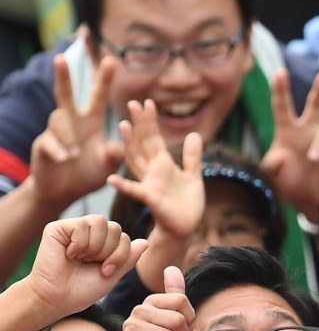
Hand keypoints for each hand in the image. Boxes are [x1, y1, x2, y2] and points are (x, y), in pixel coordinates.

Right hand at [20, 215, 147, 315]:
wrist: (57, 299)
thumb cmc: (82, 290)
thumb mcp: (113, 275)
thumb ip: (128, 258)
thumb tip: (146, 242)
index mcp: (103, 244)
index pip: (124, 237)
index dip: (120, 255)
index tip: (105, 271)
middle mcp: (89, 234)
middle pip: (115, 227)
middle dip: (109, 251)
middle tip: (92, 264)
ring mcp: (74, 229)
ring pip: (101, 221)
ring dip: (95, 246)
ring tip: (81, 258)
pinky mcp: (57, 228)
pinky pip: (81, 224)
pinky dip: (80, 243)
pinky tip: (69, 254)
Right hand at [28, 54, 122, 210]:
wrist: (65, 192)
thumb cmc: (89, 174)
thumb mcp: (108, 166)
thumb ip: (114, 156)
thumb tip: (116, 145)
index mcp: (91, 123)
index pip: (98, 98)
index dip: (104, 80)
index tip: (112, 61)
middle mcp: (72, 123)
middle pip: (65, 95)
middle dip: (63, 76)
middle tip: (61, 57)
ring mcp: (56, 133)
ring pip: (58, 122)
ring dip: (68, 136)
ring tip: (76, 154)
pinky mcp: (43, 146)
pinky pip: (49, 143)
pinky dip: (59, 150)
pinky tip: (66, 158)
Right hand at [108, 100, 205, 239]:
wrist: (185, 227)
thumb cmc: (186, 203)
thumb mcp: (193, 175)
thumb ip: (191, 156)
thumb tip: (194, 134)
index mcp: (162, 164)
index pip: (154, 138)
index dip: (151, 122)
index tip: (148, 102)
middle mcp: (152, 171)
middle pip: (144, 143)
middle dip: (140, 124)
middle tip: (134, 103)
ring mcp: (149, 184)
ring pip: (136, 160)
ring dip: (129, 144)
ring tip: (123, 126)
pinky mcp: (150, 199)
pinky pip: (134, 191)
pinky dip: (123, 186)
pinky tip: (111, 179)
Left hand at [260, 69, 318, 221]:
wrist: (310, 203)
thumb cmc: (287, 184)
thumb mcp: (273, 177)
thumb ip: (270, 168)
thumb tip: (277, 159)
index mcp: (288, 132)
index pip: (282, 107)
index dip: (281, 89)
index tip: (280, 71)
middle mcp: (308, 132)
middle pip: (316, 105)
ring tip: (314, 159)